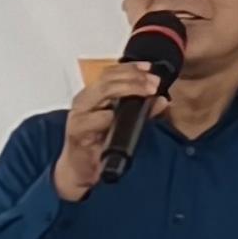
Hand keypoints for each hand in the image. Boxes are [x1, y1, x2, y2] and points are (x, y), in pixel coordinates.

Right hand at [51, 58, 162, 203]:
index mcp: (93, 95)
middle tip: (153, 83)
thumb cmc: (99, 145)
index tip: (149, 68)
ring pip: (102, 92)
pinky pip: (93, 120)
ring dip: (127, 89)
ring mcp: (79, 115)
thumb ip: (141, 112)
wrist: (80, 170)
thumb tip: (161, 101)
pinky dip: (108, 115)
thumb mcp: (123, 126)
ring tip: (146, 92)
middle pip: (108, 80)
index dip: (131, 68)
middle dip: (134, 79)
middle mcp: (84, 101)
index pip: (111, 73)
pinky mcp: (76, 131)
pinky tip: (119, 114)